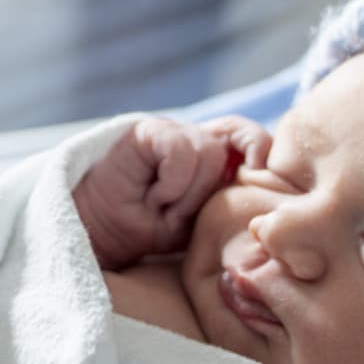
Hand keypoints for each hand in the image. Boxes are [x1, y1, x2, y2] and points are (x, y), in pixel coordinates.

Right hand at [74, 115, 271, 270]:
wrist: (102, 232)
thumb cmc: (151, 228)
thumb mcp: (200, 219)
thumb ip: (227, 195)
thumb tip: (262, 179)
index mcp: (211, 157)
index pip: (250, 135)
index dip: (260, 148)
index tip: (261, 177)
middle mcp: (193, 138)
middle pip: (230, 148)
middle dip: (210, 190)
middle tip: (182, 212)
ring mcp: (169, 131)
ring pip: (208, 152)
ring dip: (188, 191)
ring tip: (163, 205)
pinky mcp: (146, 131)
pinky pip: (180, 151)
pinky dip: (172, 182)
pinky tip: (153, 195)